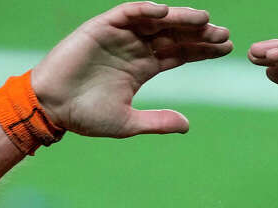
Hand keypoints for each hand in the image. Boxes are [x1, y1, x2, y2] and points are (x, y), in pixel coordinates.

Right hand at [32, 2, 231, 137]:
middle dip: (199, 34)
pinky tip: (164, 12)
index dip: (202, 50)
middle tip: (223, 34)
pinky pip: (127, 13)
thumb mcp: (128, 123)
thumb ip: (157, 121)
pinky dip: (145, 10)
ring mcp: (119, 36)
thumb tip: (187, 126)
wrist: (51, 108)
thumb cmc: (85, 116)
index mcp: (143, 67)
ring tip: (203, 20)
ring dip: (179, 18)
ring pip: (156, 21)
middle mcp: (135, 48)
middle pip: (174, 35)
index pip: (179, 53)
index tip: (226, 49)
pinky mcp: (101, 27)